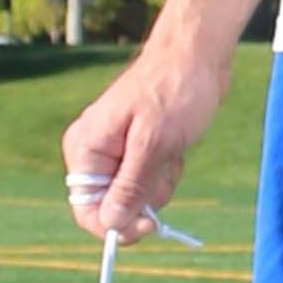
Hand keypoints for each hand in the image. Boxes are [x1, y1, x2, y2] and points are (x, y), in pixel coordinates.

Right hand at [61, 44, 229, 240]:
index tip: (149, 224)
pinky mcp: (137, 153)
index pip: (87, 210)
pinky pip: (150, 184)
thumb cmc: (174, 90)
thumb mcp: (153, 143)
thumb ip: (130, 186)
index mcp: (86, 148)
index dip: (116, 225)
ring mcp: (117, 154)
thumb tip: (111, 223)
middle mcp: (95, 154)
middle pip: (115, 208)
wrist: (197, 56)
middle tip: (164, 166)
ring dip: (160, 183)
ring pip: (137, 199)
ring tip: (170, 149)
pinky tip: (175, 147)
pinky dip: (167, 173)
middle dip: (145, 198)